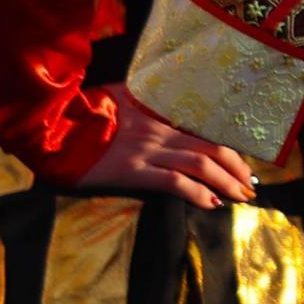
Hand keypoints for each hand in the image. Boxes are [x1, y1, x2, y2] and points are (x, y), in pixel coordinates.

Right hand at [75, 84, 258, 207]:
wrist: (53, 128)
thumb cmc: (85, 114)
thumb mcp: (121, 99)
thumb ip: (145, 103)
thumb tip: (162, 108)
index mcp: (159, 116)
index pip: (206, 133)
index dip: (230, 151)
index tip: (244, 166)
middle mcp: (159, 132)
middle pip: (211, 149)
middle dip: (236, 169)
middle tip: (251, 187)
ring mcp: (146, 151)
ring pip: (199, 164)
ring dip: (225, 182)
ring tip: (240, 197)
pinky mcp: (131, 171)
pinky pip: (172, 181)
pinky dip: (196, 192)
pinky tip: (210, 203)